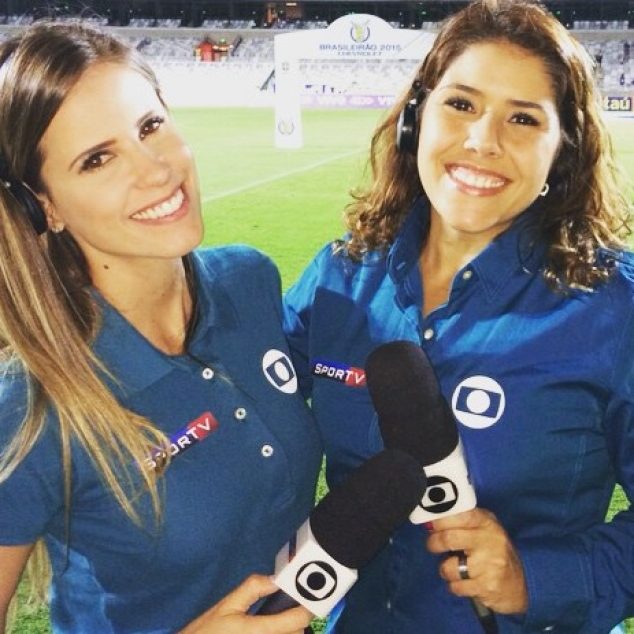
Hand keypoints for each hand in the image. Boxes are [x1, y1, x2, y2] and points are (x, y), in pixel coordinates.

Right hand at [180, 574, 312, 633]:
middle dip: (296, 623)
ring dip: (289, 633)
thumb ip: (252, 589)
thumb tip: (275, 578)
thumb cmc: (205, 633)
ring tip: (278, 624)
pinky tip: (271, 631)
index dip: (306, 609)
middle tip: (288, 611)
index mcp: (257, 632)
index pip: (296, 621)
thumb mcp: (226, 606)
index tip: (310, 601)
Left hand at [426, 508, 527, 614]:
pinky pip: (456, 586)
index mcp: (488, 524)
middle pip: (449, 538)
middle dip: (433, 543)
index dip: (441, 520)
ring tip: (453, 568)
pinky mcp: (487, 587)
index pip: (461, 515)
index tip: (431, 524)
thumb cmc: (495, 551)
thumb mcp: (485, 528)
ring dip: (444, 569)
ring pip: (449, 567)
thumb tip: (432, 519)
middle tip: (432, 545)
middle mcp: (490, 542)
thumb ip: (463, 520)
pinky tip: (463, 582)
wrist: (520, 584)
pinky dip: (454, 586)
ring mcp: (490, 566)